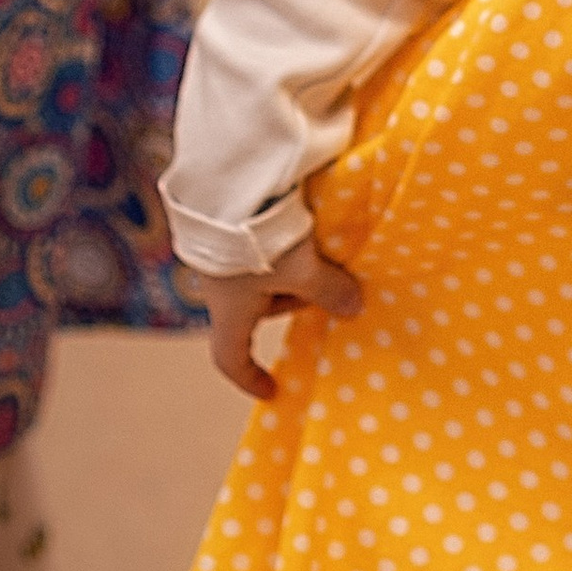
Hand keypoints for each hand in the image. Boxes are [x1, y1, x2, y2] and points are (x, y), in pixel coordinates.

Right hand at [204, 241, 364, 400]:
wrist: (231, 182)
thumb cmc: (260, 240)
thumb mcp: (302, 271)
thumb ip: (329, 292)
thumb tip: (354, 308)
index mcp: (228, 310)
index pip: (230, 357)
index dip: (250, 377)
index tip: (272, 388)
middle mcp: (217, 287)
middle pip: (257, 310)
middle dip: (293, 302)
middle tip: (326, 284)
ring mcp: (219, 255)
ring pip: (261, 277)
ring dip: (290, 270)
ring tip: (318, 248)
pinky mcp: (226, 227)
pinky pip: (257, 248)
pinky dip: (282, 248)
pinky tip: (303, 226)